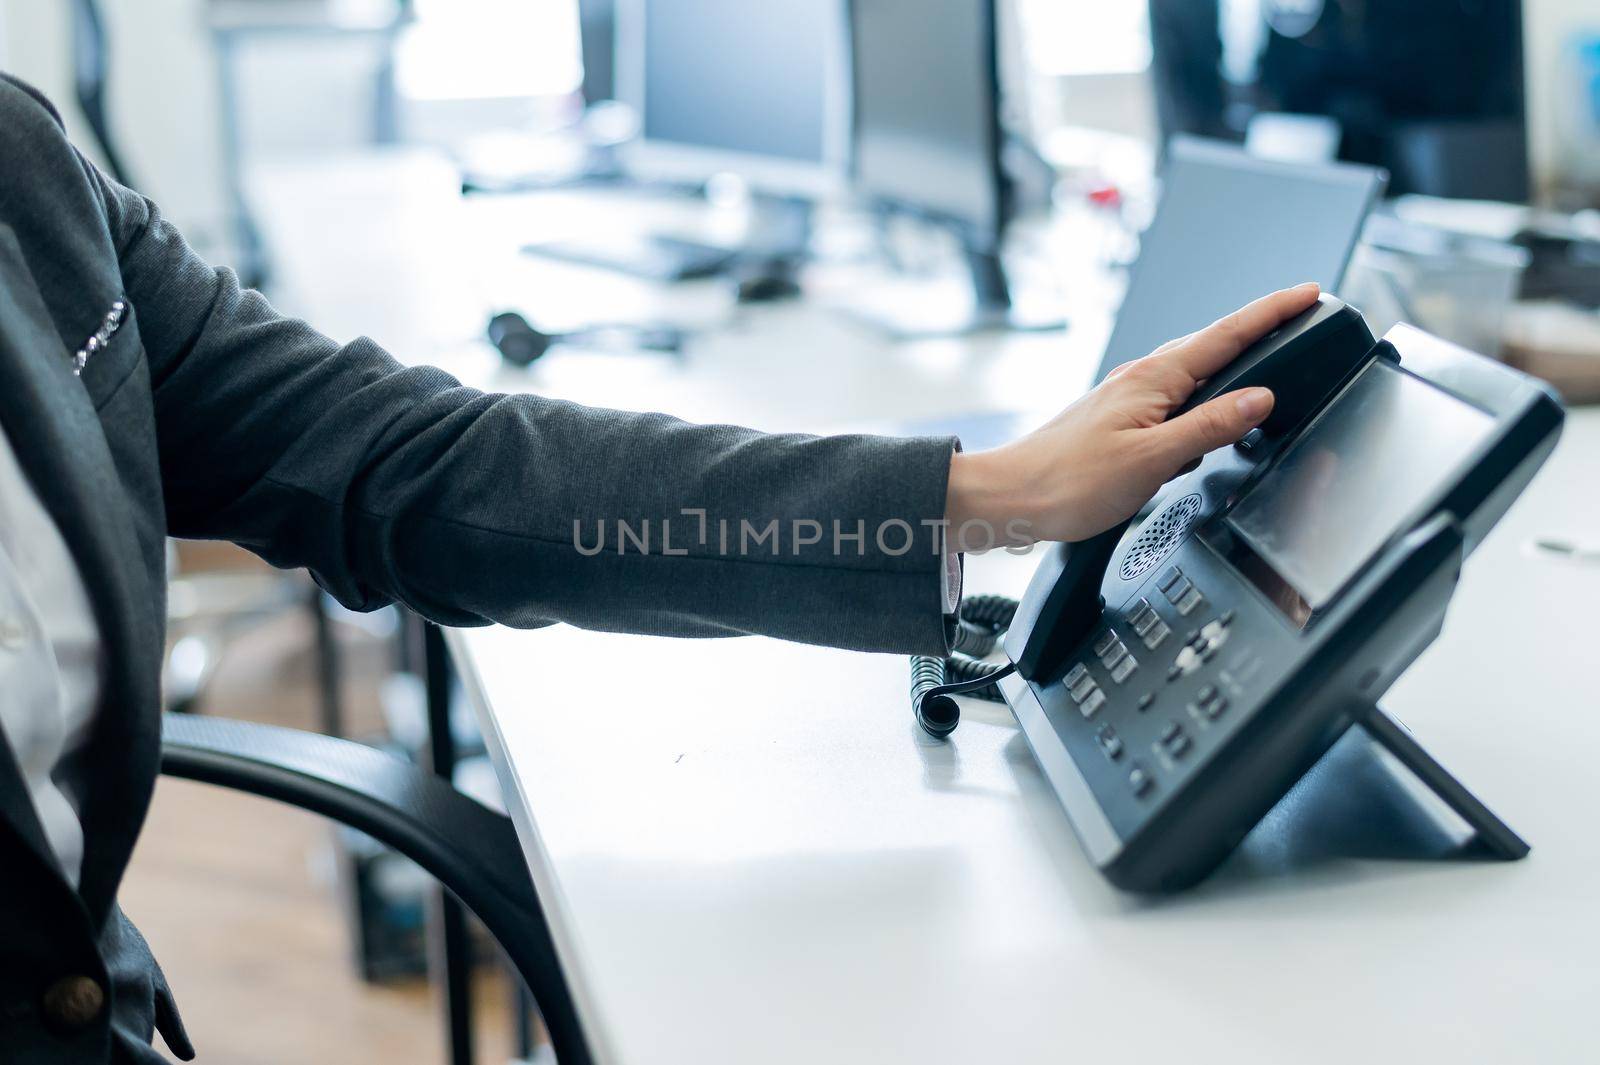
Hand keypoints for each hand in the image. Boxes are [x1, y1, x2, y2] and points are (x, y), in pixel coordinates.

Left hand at [945, 283, 1319, 548]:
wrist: (1011, 499)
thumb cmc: (1068, 482)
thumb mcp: (1152, 459)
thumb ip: (1209, 427)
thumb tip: (1259, 399)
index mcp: (1154, 379)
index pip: (1228, 334)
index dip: (1273, 312)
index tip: (1308, 293)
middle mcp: (1141, 379)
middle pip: (1213, 345)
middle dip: (1259, 330)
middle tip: (1298, 317)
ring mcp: (1128, 398)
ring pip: (1192, 372)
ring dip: (1230, 363)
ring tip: (1264, 358)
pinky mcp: (1118, 420)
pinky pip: (1173, 399)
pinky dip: (1201, 398)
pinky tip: (1205, 416)